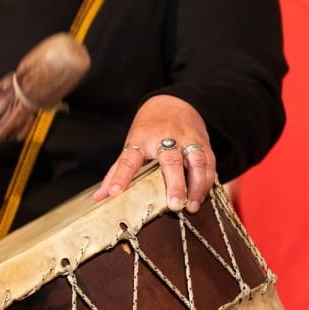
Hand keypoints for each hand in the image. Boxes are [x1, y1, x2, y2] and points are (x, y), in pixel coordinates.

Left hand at [93, 95, 217, 213]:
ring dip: (196, 186)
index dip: (120, 177)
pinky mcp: (203, 142)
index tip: (115, 192)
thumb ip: (117, 172)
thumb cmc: (148, 130)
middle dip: (174, 184)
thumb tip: (99, 197)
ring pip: (197, 161)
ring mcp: (187, 140)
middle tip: (174, 205)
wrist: (173, 102)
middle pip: (171, 162)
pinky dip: (207, 181)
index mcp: (141, 140)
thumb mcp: (131, 145)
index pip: (128, 160)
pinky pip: (209, 162)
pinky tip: (202, 195)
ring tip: (191, 206)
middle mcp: (165, 138)